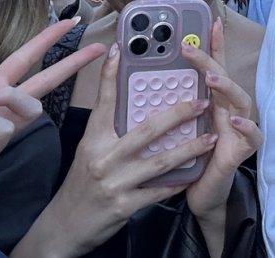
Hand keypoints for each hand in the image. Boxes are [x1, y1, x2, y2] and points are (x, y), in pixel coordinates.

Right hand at [30, 42, 216, 254]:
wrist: (64, 225)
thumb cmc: (81, 183)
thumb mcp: (88, 151)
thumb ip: (108, 130)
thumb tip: (130, 103)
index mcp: (93, 140)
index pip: (104, 102)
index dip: (111, 75)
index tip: (121, 49)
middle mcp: (103, 158)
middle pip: (146, 130)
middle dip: (177, 114)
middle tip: (201, 102)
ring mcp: (115, 182)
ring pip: (161, 161)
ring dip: (190, 148)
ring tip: (210, 137)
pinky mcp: (125, 205)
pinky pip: (160, 190)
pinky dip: (179, 181)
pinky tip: (196, 173)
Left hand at [184, 18, 262, 230]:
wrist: (200, 195)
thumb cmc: (187, 160)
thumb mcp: (175, 130)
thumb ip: (166, 108)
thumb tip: (141, 84)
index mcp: (211, 103)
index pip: (212, 68)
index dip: (213, 45)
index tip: (208, 20)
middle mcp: (227, 110)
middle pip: (223, 78)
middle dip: (209, 59)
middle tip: (189, 47)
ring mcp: (238, 129)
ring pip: (241, 101)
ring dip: (227, 87)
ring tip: (213, 79)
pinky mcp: (243, 150)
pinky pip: (252, 136)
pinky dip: (246, 127)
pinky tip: (235, 121)